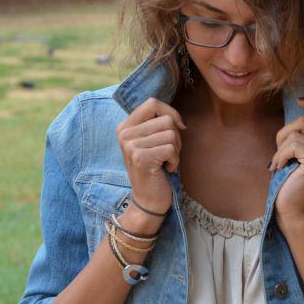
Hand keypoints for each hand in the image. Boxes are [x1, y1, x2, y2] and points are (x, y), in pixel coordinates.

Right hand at [116, 97, 186, 215]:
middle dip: (175, 137)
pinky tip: (166, 169)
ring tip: (165, 161)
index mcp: (125, 126)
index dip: (170, 112)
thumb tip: (178, 119)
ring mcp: (130, 145)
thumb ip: (157, 124)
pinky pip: (170, 148)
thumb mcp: (151, 142)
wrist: (147, 200)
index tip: (178, 128)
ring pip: (170, 133)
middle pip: (166, 119)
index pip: (152, 103)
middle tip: (167, 153)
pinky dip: (174, 160)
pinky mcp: (140, 158)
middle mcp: (124, 133)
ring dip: (175, 150)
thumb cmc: (155, 169)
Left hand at [269, 96, 303, 228]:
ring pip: (296, 132)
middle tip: (281, 153)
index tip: (301, 102)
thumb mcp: (298, 149)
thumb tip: (299, 104)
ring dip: (280, 147)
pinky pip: (292, 144)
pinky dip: (280, 155)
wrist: (291, 207)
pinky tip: (280, 168)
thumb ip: (303, 132)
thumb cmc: (290, 178)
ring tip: (280, 163)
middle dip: (285, 133)